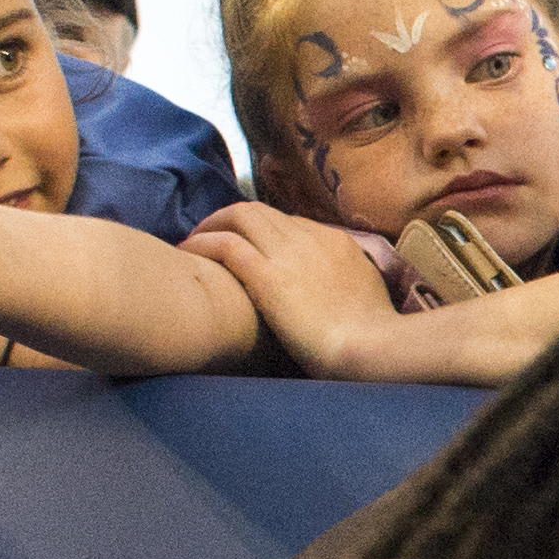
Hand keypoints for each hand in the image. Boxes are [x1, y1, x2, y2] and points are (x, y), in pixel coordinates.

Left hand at [186, 201, 404, 376]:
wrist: (372, 347)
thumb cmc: (373, 335)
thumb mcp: (367, 294)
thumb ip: (348, 281)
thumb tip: (339, 286)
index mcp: (335, 242)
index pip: (289, 222)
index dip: (262, 230)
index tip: (246, 244)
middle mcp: (310, 238)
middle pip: (260, 211)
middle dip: (229, 218)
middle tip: (208, 235)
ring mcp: (288, 254)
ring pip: (239, 217)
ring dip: (210, 224)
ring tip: (192, 241)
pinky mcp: (267, 277)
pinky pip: (225, 245)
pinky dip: (201, 244)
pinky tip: (185, 253)